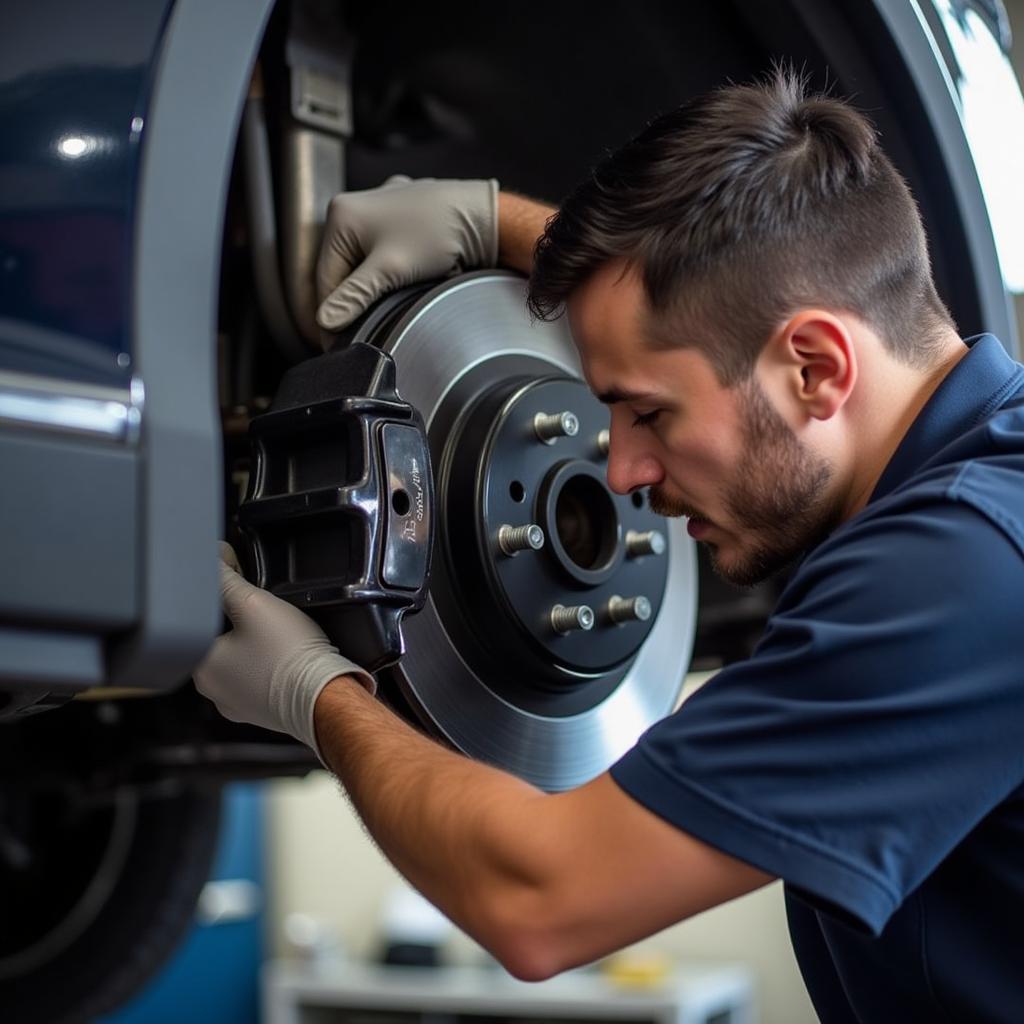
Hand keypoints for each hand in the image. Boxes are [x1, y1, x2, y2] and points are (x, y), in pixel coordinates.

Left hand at [194, 544, 374, 755]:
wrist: (325, 696)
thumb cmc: (291, 657)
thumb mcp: (254, 602)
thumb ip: (227, 578)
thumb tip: (213, 559)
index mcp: (200, 665)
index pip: (201, 617)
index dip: (224, 594)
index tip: (245, 586)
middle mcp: (212, 689)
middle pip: (221, 638)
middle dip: (241, 619)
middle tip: (270, 612)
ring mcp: (237, 703)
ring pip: (241, 659)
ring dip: (257, 643)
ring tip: (282, 635)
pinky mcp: (261, 710)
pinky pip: (259, 678)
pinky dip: (270, 665)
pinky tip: (287, 657)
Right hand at [315, 175, 498, 334]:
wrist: (483, 216)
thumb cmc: (438, 231)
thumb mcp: (389, 269)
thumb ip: (354, 296)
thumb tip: (327, 319)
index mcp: (342, 214)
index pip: (325, 277)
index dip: (331, 314)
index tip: (335, 341)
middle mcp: (356, 207)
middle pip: (343, 270)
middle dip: (354, 299)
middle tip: (362, 330)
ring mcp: (380, 211)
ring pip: (364, 263)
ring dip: (373, 287)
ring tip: (390, 303)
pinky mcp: (401, 219)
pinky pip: (383, 253)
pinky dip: (389, 272)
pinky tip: (404, 283)